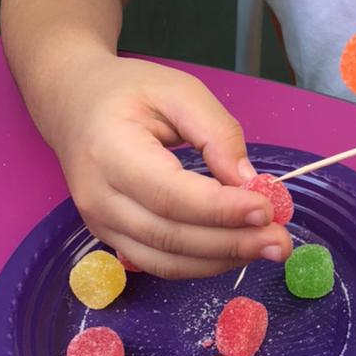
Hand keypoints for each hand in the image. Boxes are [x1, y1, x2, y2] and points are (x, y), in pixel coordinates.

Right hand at [50, 55, 292, 277]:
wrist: (74, 103)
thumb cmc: (129, 92)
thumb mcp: (179, 91)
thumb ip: (216, 133)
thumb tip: (249, 181)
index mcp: (110, 150)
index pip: (169, 194)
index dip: (219, 208)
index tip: (265, 208)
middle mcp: (99, 197)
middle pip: (170, 235)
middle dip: (232, 242)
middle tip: (281, 241)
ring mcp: (100, 224)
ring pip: (166, 260)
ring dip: (222, 260)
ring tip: (270, 248)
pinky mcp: (112, 238)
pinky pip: (160, 263)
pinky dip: (202, 263)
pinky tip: (237, 250)